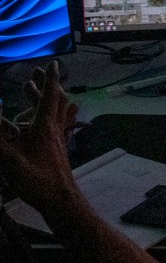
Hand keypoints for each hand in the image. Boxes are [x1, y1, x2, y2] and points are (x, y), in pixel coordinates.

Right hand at [0, 65, 82, 217]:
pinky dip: (54, 114)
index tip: (52, 63)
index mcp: (44, 126)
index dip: (50, 78)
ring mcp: (58, 139)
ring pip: (57, 112)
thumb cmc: (36, 179)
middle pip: (54, 100)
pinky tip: (50, 117)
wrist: (60, 199)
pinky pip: (58, 124)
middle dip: (45, 85)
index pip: (49, 96)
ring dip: (47, 98)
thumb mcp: (8, 158)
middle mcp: (54, 129)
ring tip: (33, 90)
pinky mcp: (58, 149)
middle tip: (35, 73)